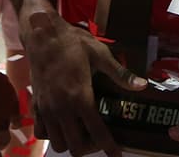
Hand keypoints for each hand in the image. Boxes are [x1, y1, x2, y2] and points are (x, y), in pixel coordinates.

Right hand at [21, 11, 146, 156]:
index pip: (96, 132)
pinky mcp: (35, 105)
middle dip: (90, 148)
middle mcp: (61, 108)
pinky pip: (41, 132)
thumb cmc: (72, 43)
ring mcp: (46, 109)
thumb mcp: (100, 54)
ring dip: (71, 143)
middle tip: (100, 139)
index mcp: (80, 97)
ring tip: (82, 132)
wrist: (42, 34)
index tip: (116, 154)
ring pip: (58, 144)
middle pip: (75, 147)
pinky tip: (63, 125)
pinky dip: (52, 135)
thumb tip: (142, 85)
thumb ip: (120, 74)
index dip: (108, 147)